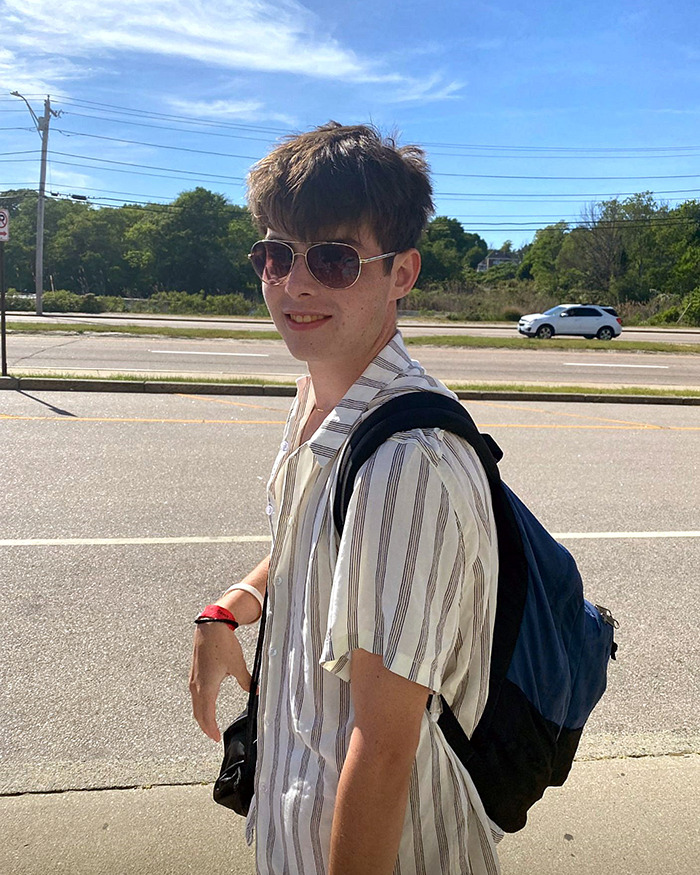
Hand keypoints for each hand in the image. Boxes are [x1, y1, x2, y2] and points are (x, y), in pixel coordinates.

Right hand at [189, 623, 252, 742]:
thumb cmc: (223, 644)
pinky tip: (206, 706)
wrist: (210, 627)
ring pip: (195, 705)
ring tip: (210, 725)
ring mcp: (194, 680)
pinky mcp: (194, 674)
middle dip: (206, 727)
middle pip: (198, 714)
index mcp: (207, 686)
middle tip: (214, 736)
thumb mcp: (238, 664)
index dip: (212, 729)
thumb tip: (257, 691)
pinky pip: (195, 696)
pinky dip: (200, 706)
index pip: (207, 715)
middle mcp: (197, 686)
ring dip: (202, 717)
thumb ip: (247, 681)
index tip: (217, 738)